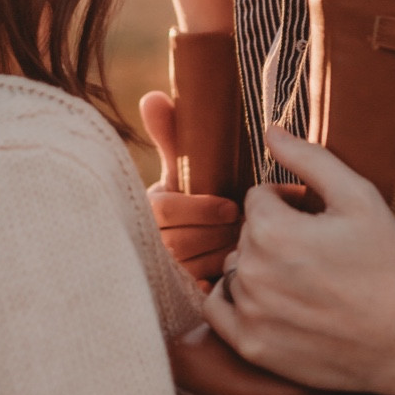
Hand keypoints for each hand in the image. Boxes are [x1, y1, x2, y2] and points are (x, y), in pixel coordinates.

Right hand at [140, 91, 239, 282]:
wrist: (191, 242)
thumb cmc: (190, 197)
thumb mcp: (180, 169)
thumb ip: (170, 135)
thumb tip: (153, 96)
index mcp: (145, 208)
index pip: (163, 211)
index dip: (198, 209)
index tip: (230, 205)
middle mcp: (148, 243)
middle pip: (181, 243)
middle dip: (217, 232)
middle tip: (247, 224)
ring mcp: (165, 273)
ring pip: (195, 267)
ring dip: (225, 254)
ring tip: (249, 242)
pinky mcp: (182, 297)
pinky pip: (206, 293)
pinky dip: (226, 280)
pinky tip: (246, 270)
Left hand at [203, 126, 394, 394]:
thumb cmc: (388, 264)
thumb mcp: (358, 197)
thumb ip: (309, 158)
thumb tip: (270, 130)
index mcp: (271, 230)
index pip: (257, 199)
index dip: (288, 202)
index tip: (317, 218)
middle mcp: (252, 272)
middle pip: (246, 235)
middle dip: (274, 235)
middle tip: (316, 251)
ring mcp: (250, 313)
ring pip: (235, 271)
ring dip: (258, 269)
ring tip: (303, 280)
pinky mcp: (253, 347)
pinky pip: (218, 311)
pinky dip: (235, 301)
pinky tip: (267, 300)